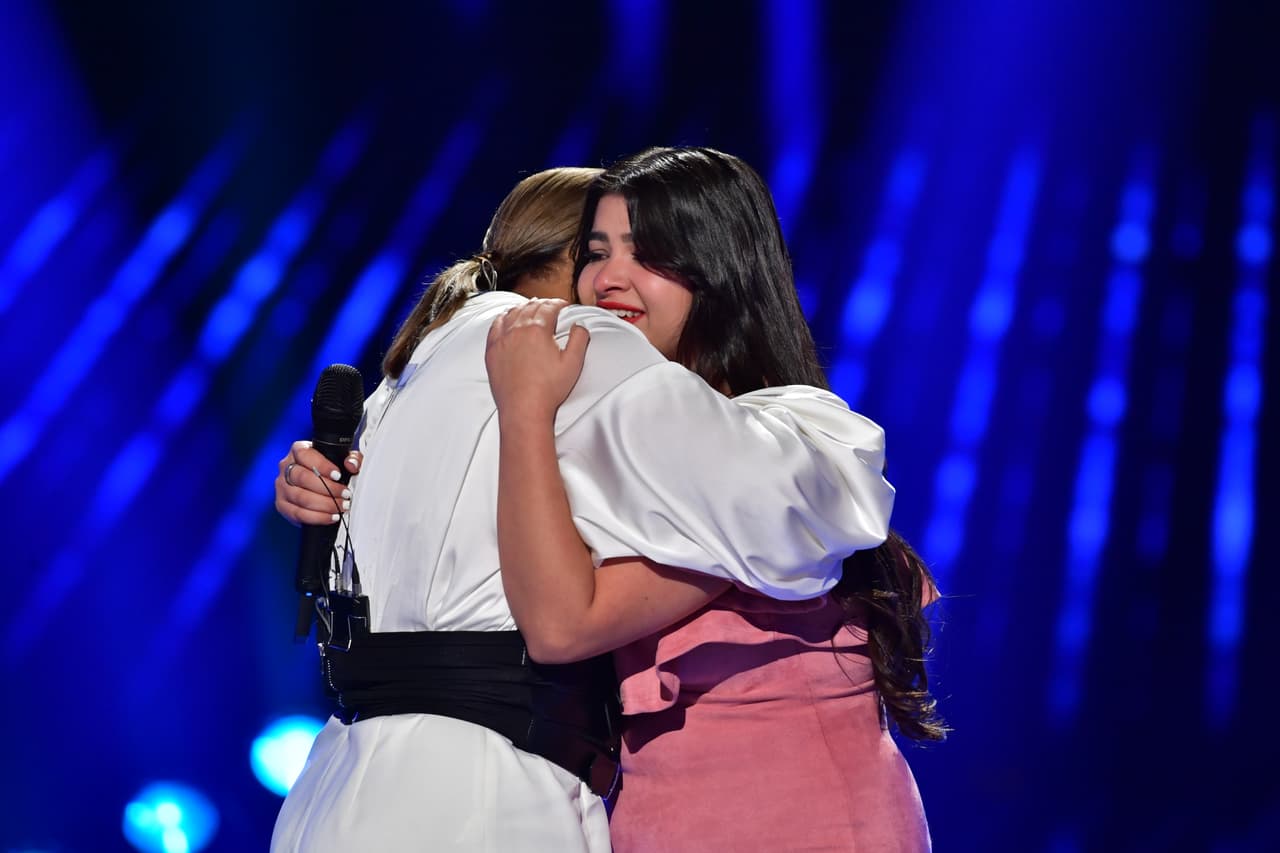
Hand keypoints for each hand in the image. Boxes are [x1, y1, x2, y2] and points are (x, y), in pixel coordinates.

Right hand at [275, 440, 362, 526]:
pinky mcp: (282, 505)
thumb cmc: (332, 470)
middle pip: (302, 478)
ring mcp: (282, 487)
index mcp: (298, 450)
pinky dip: (317, 517)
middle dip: (327, 488)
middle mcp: (286, 467)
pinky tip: (331, 516)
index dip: (322, 466)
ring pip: (300, 497)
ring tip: (341, 506)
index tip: (338, 475)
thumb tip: (351, 464)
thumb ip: (353, 458)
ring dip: (324, 504)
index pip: (305, 455)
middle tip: (345, 494)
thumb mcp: (345, 460)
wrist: (320, 487)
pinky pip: (297, 513)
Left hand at [486, 299, 589, 419]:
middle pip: (530, 307)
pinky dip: (504, 317)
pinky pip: (495, 326)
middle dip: (542, 304)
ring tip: (531, 308)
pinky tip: (507, 317)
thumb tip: (579, 326)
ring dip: (524, 307)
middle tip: (550, 306)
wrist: (524, 409)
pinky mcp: (492, 350)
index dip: (558, 304)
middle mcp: (517, 330)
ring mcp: (502, 339)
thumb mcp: (573, 363)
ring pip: (512, 313)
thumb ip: (579, 339)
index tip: (563, 306)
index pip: (548, 307)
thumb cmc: (549, 389)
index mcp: (537, 330)